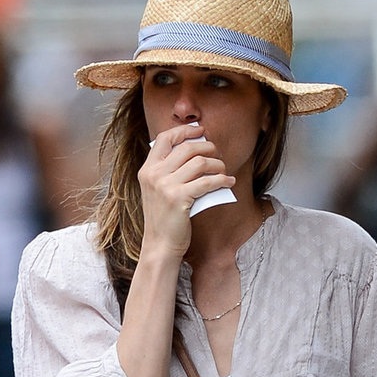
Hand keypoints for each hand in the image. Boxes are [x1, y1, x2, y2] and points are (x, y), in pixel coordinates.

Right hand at [138, 123, 235, 257]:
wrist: (160, 246)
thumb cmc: (164, 220)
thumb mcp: (160, 191)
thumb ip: (170, 172)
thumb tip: (197, 153)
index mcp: (147, 170)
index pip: (164, 139)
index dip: (184, 131)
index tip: (200, 132)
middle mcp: (154, 175)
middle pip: (187, 148)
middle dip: (207, 148)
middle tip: (218, 153)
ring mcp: (165, 186)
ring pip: (199, 163)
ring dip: (217, 164)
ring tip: (224, 170)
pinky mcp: (179, 198)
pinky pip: (207, 182)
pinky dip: (222, 179)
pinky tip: (229, 182)